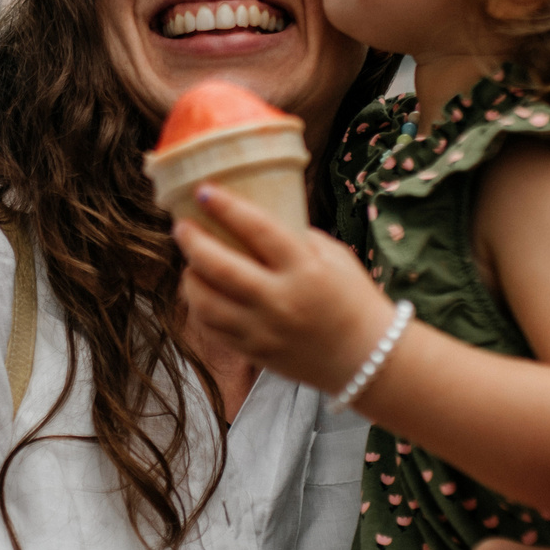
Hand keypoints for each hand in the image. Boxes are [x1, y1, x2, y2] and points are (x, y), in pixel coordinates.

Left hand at [173, 184, 391, 393]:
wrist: (367, 358)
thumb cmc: (354, 299)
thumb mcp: (334, 257)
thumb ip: (295, 238)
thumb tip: (254, 221)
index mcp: (305, 269)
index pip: (258, 229)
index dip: (226, 207)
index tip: (203, 191)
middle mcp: (281, 300)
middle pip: (219, 266)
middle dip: (192, 242)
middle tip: (182, 227)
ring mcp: (264, 330)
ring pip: (205, 303)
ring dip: (190, 278)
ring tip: (190, 264)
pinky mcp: (255, 352)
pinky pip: (213, 329)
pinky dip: (200, 308)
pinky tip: (201, 294)